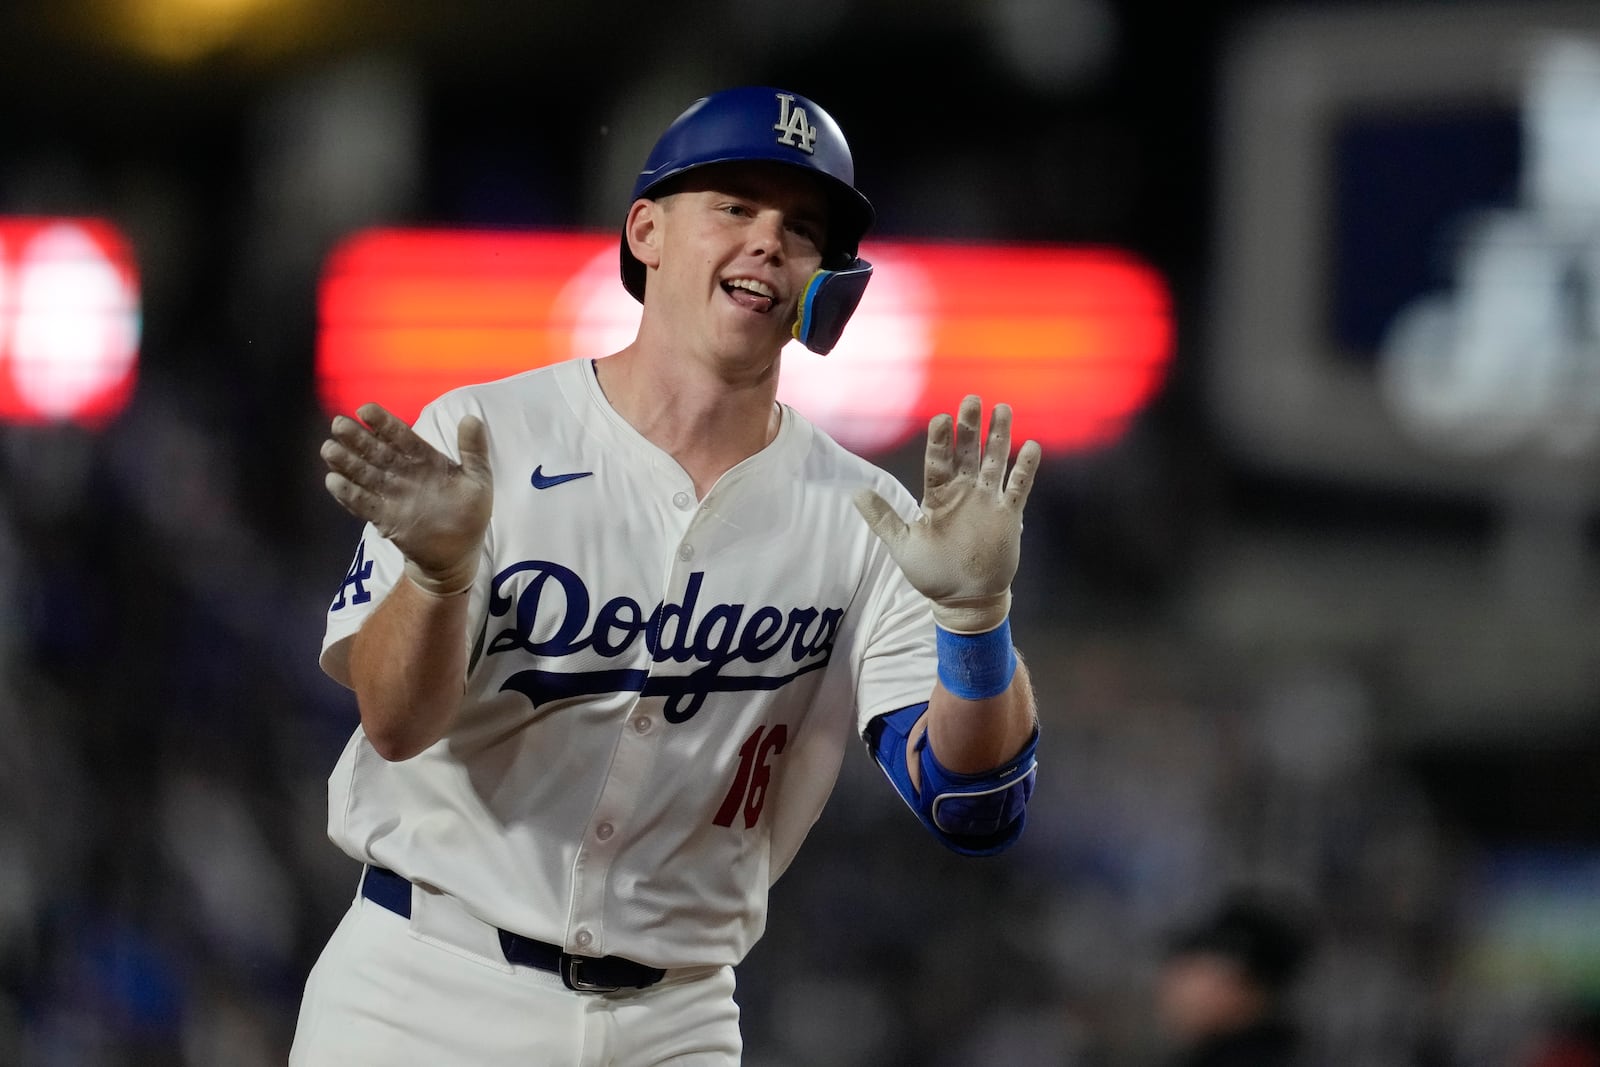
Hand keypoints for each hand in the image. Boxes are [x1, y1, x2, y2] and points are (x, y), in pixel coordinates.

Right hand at [321, 403, 492, 596]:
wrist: (459, 554)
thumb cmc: (470, 513)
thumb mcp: (478, 480)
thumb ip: (473, 450)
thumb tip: (471, 417)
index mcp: (425, 460)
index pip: (402, 436)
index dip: (383, 423)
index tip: (365, 410)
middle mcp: (404, 474)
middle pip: (377, 452)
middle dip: (357, 438)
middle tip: (339, 424)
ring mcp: (393, 496)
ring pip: (365, 475)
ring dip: (347, 463)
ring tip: (328, 449)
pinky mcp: (385, 519)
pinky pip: (364, 504)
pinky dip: (349, 494)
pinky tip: (333, 481)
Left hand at [854, 395, 1040, 632]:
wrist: (964, 599)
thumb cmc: (932, 573)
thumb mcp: (903, 545)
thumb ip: (882, 519)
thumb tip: (855, 493)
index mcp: (938, 495)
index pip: (938, 460)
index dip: (940, 440)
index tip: (940, 419)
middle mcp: (964, 492)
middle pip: (968, 452)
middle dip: (969, 427)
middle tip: (971, 400)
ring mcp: (988, 502)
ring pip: (995, 461)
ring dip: (999, 437)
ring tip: (1002, 409)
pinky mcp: (1008, 516)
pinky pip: (1018, 487)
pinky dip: (1025, 468)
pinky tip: (1032, 446)